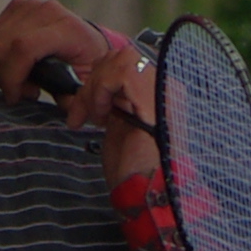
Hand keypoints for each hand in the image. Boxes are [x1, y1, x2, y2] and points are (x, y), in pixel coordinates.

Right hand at [0, 0, 120, 107]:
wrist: (87, 38)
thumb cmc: (87, 64)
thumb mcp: (87, 83)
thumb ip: (76, 99)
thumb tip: (69, 113)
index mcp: (67, 28)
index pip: (24, 47)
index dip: (13, 76)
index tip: (16, 97)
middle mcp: (47, 11)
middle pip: (3, 47)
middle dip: (5, 78)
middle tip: (22, 92)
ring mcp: (30, 6)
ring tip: (21, 80)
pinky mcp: (17, 6)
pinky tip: (14, 66)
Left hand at [83, 36, 164, 193]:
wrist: (145, 194)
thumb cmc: (133, 169)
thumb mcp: (119, 126)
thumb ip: (112, 102)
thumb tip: (87, 87)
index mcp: (161, 94)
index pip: (130, 63)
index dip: (102, 79)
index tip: (87, 108)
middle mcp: (168, 87)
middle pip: (125, 56)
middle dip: (94, 80)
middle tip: (81, 111)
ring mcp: (165, 90)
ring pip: (122, 58)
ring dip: (97, 86)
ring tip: (93, 115)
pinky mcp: (154, 96)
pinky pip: (121, 71)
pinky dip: (102, 90)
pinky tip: (102, 116)